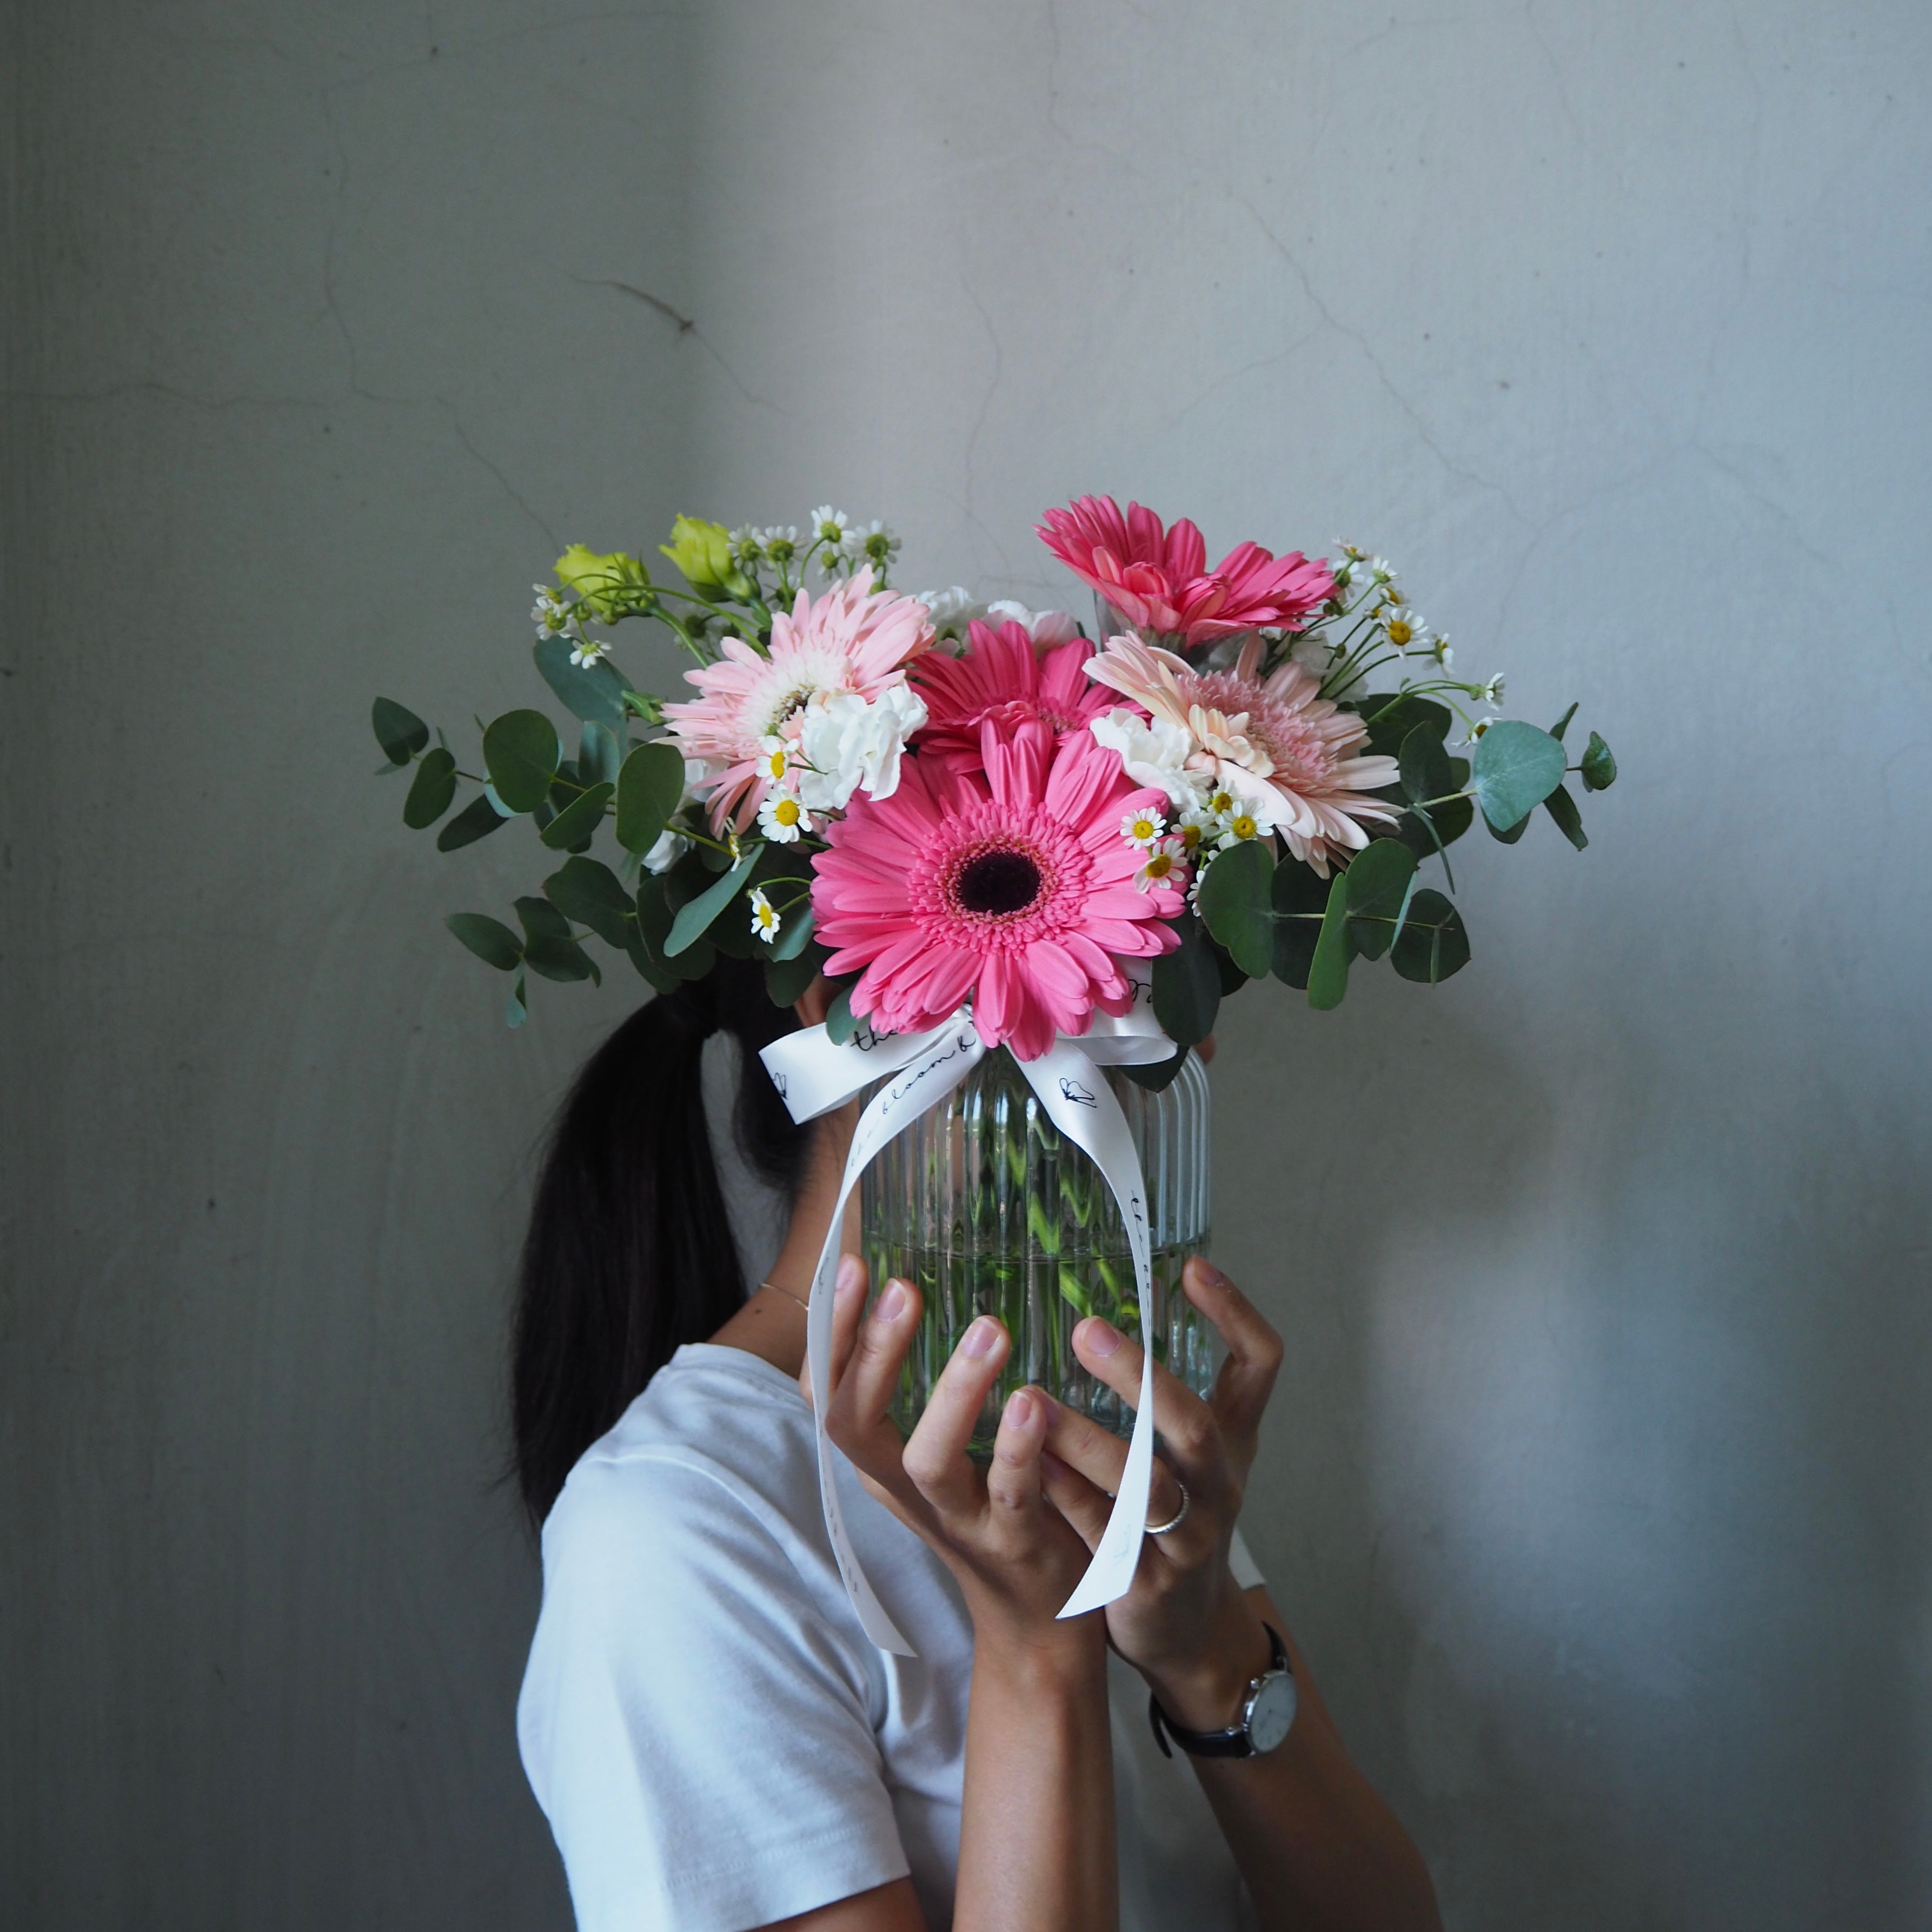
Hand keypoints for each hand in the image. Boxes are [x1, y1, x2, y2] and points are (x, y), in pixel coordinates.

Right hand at [821, 1256, 1102, 1652]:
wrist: (1039, 1618)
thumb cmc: (992, 1504)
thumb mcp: (943, 1446)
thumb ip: (924, 1385)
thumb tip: (918, 1280)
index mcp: (879, 1459)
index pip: (826, 1392)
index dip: (833, 1331)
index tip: (854, 1264)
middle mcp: (902, 1489)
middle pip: (853, 1423)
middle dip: (873, 1352)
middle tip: (904, 1286)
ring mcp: (956, 1519)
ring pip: (928, 1461)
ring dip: (953, 1393)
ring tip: (989, 1329)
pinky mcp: (1012, 1543)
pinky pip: (1008, 1495)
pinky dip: (1015, 1448)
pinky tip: (1031, 1400)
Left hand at [1039, 1256, 1284, 1728]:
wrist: (1186, 1628)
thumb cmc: (1182, 1514)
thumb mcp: (1198, 1452)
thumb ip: (1173, 1388)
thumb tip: (1136, 1296)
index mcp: (1232, 1440)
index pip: (1261, 1365)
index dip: (1236, 1315)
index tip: (1190, 1265)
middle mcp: (1217, 1483)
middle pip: (1194, 1425)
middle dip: (1140, 1376)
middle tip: (1085, 1329)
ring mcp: (1184, 1537)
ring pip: (1145, 1487)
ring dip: (1089, 1442)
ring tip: (1036, 1402)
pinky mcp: (1142, 1581)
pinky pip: (1102, 1535)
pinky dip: (1067, 1498)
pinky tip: (1031, 1467)